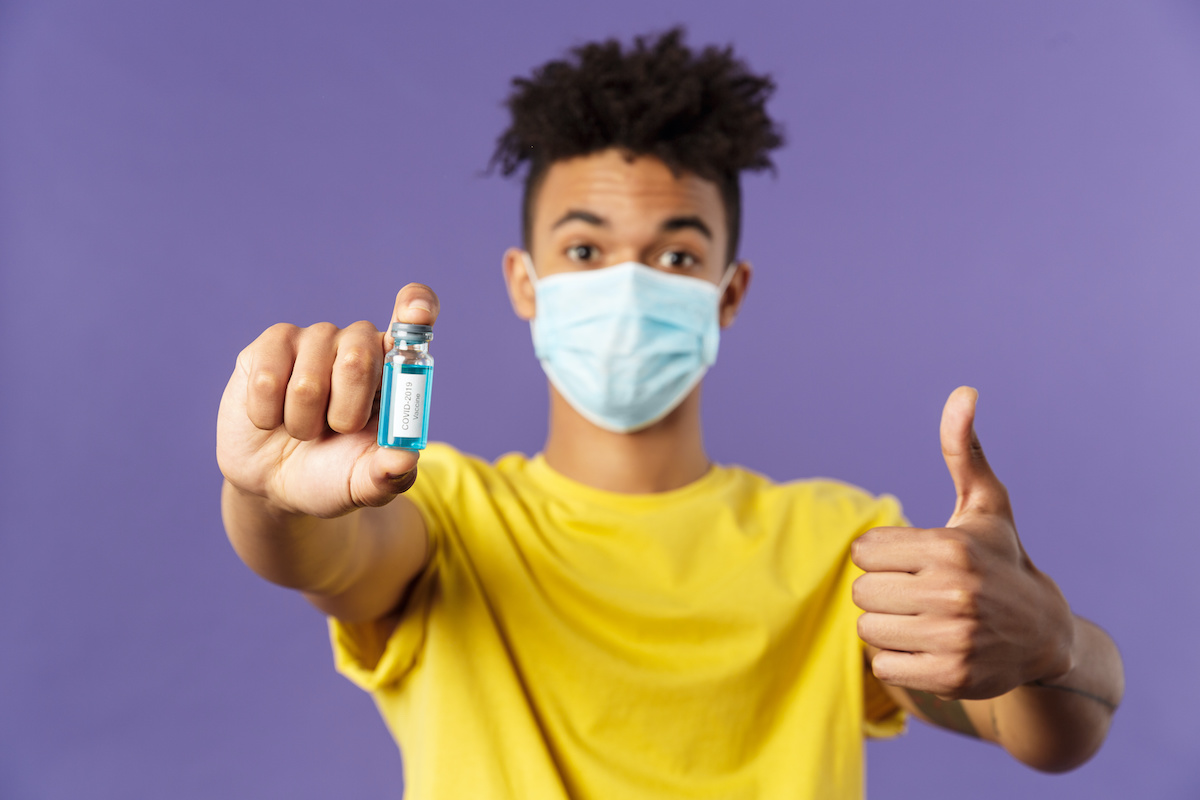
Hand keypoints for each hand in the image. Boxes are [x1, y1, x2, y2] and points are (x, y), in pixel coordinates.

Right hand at [216, 284, 439, 517]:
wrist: (275, 483)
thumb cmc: (332, 474)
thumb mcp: (364, 485)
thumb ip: (388, 475)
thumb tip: (405, 459)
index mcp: (393, 370)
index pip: (413, 323)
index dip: (416, 308)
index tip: (417, 313)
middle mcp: (357, 344)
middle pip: (360, 355)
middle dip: (346, 412)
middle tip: (337, 431)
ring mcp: (314, 340)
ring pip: (309, 381)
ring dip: (303, 423)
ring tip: (303, 430)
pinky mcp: (270, 345)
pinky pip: (268, 379)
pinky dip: (268, 415)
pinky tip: (270, 418)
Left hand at [851, 387, 1073, 699]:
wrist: (1045, 635)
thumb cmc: (1001, 559)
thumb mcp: (986, 504)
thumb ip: (963, 450)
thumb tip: (963, 392)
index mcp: (949, 548)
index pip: (864, 552)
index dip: (882, 555)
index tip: (913, 559)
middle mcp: (952, 594)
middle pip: (861, 592)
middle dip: (883, 590)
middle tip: (918, 591)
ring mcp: (953, 638)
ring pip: (868, 629)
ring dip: (888, 625)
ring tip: (924, 618)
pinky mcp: (951, 677)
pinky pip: (883, 666)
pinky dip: (898, 659)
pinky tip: (930, 646)